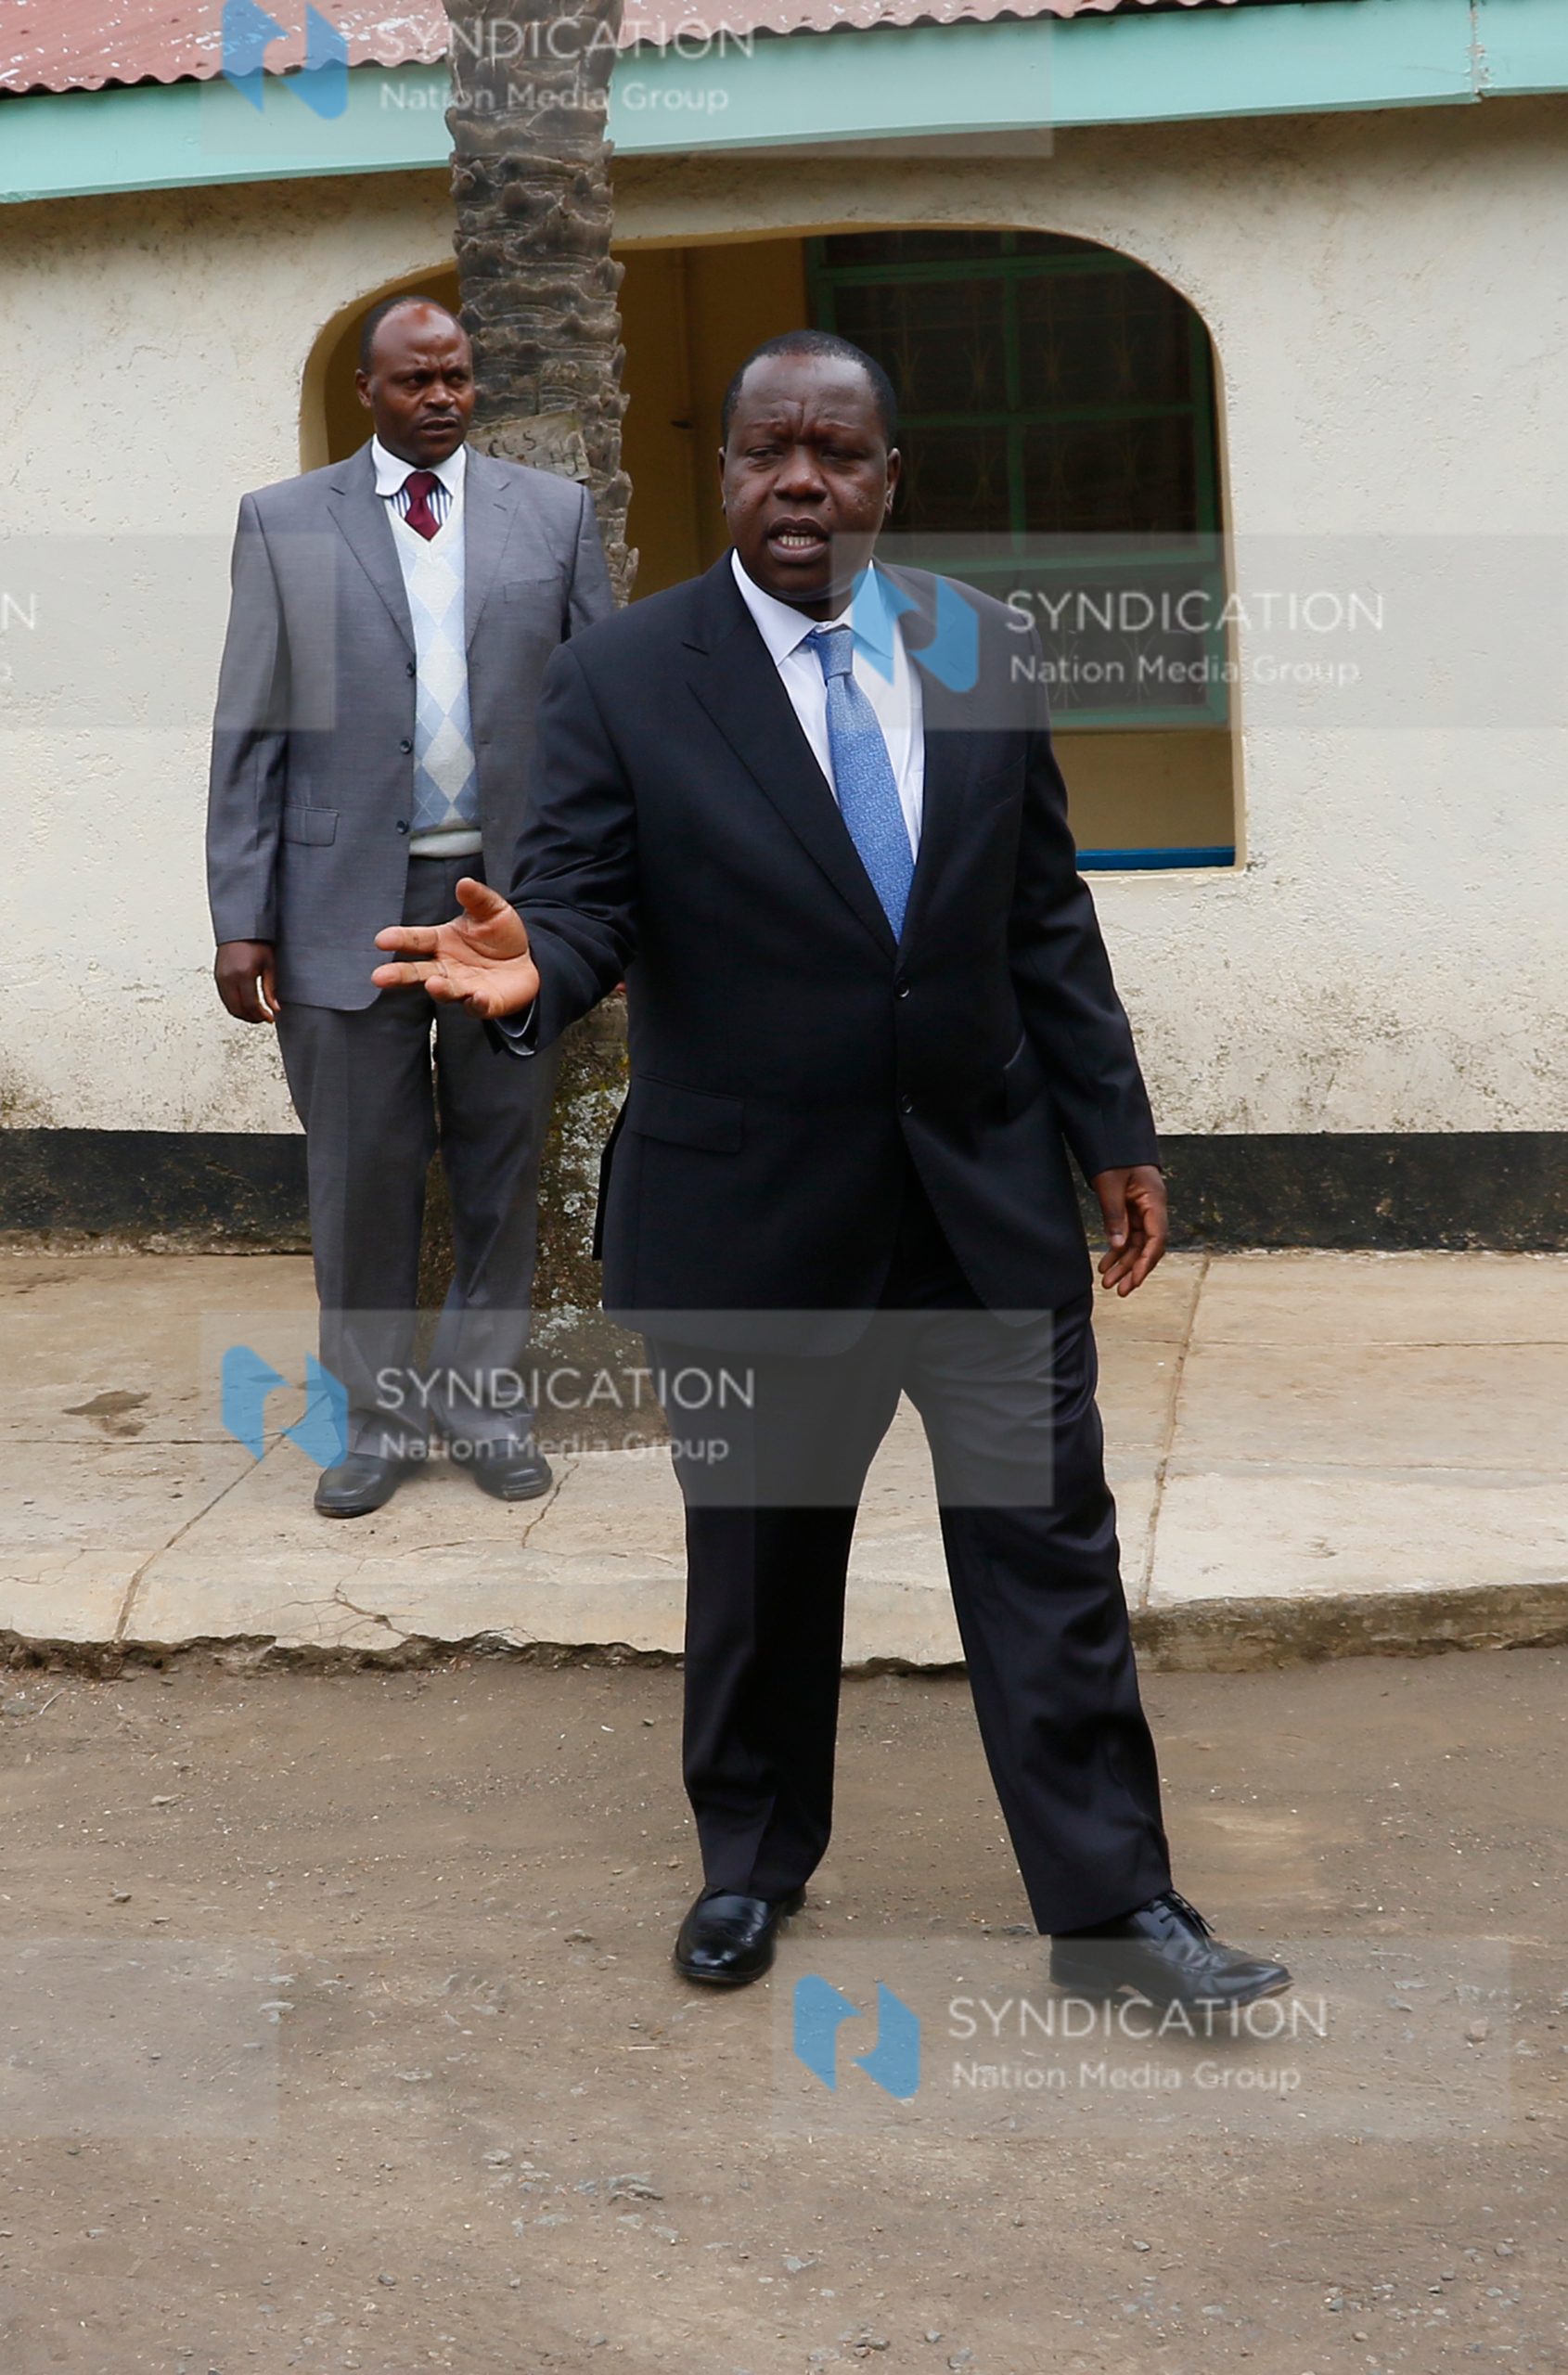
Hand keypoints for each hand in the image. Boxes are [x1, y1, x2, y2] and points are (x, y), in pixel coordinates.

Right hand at [215, 941, 278, 1023]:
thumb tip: (275, 1009)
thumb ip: (271, 990)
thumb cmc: (257, 943)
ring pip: (229, 1006)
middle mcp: (229, 978)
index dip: (261, 1015)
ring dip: (243, 1014)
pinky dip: (235, 1006)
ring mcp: (220, 978)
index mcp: (243, 974)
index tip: (270, 1018)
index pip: (251, 1004)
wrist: (241, 929)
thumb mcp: (269, 966)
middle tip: (263, 1018)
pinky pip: (224, 998)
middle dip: (252, 1018)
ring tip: (256, 1014)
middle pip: (238, 1009)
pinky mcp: (217, 977)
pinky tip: (246, 1005)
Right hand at [372, 877, 539, 1017]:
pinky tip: (475, 996)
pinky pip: (476, 1006)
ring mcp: (463, 987)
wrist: (529, 960)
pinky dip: (475, 1003)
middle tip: (379, 977)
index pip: (416, 940)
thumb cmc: (501, 935)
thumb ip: (478, 898)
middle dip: (399, 975)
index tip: (381, 940)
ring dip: (438, 989)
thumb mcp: (492, 910)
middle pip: (418, 972)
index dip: (398, 939)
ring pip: (444, 991)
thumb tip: (464, 882)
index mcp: (441, 942)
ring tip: (432, 984)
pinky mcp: (483, 1004)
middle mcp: (446, 968)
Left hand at [1090, 1164, 1167, 1296]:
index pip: (1156, 1238)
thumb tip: (1118, 1245)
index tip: (1135, 1280)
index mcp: (1154, 1200)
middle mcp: (1153, 1208)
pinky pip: (1127, 1235)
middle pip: (1147, 1246)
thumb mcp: (1110, 1185)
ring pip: (1137, 1244)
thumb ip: (1114, 1215)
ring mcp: (1143, 1210)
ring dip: (1123, 1264)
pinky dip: (1117, 1250)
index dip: (1146, 1262)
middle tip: (1119, 1290)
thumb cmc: (1114, 1155)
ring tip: (1107, 1283)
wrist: (1112, 1136)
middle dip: (1133, 1269)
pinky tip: (1106, 1265)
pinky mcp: (1132, 1210)